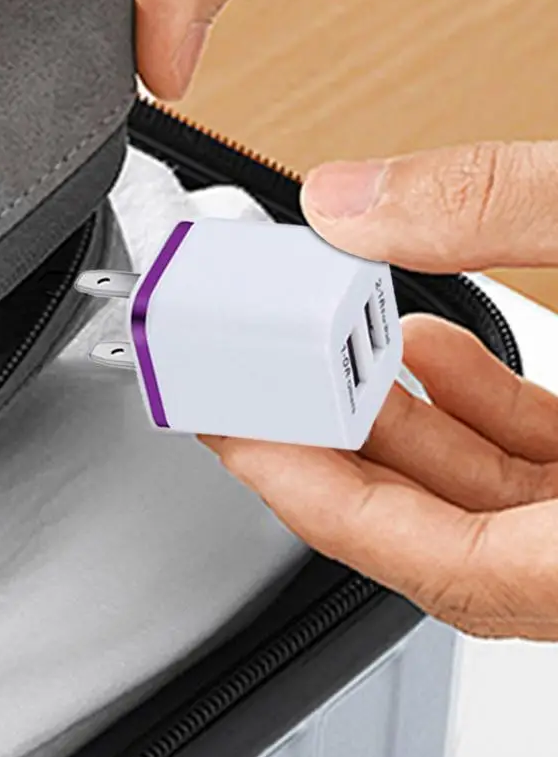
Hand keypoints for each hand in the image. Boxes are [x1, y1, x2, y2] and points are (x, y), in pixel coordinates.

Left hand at [202, 140, 557, 639]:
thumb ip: (498, 209)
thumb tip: (352, 198)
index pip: (427, 558)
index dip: (307, 492)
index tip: (229, 432)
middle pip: (438, 529)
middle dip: (335, 440)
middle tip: (253, 382)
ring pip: (485, 496)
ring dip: (400, 415)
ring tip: (330, 346)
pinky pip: (535, 468)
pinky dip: (475, 409)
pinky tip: (432, 346)